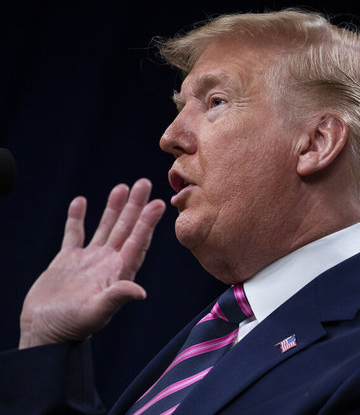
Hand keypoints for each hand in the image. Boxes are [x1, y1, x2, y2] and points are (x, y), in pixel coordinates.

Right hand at [19, 178, 165, 348]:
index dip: (148, 222)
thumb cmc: (72, 327)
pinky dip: (77, 218)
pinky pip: (74, 233)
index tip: (158, 203)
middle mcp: (107, 263)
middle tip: (144, 183)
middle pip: (125, 228)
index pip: (137, 241)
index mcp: (118, 272)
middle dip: (135, 206)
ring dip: (113, 208)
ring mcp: (88, 260)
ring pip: (104, 227)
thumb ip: (117, 297)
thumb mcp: (97, 312)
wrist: (44, 332)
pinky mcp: (66, 260)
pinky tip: (81, 202)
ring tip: (122, 187)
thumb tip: (140, 292)